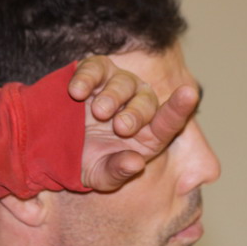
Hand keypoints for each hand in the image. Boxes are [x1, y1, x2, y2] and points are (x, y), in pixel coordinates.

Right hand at [68, 56, 198, 191]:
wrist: (57, 148)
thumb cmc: (87, 163)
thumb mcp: (100, 177)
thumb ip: (118, 172)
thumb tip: (135, 163)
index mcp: (150, 135)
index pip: (170, 121)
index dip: (179, 107)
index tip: (189, 93)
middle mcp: (137, 106)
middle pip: (147, 101)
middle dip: (136, 114)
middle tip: (120, 127)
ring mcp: (116, 88)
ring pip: (124, 82)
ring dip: (114, 96)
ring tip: (99, 112)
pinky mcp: (95, 75)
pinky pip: (96, 68)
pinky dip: (88, 77)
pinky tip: (77, 91)